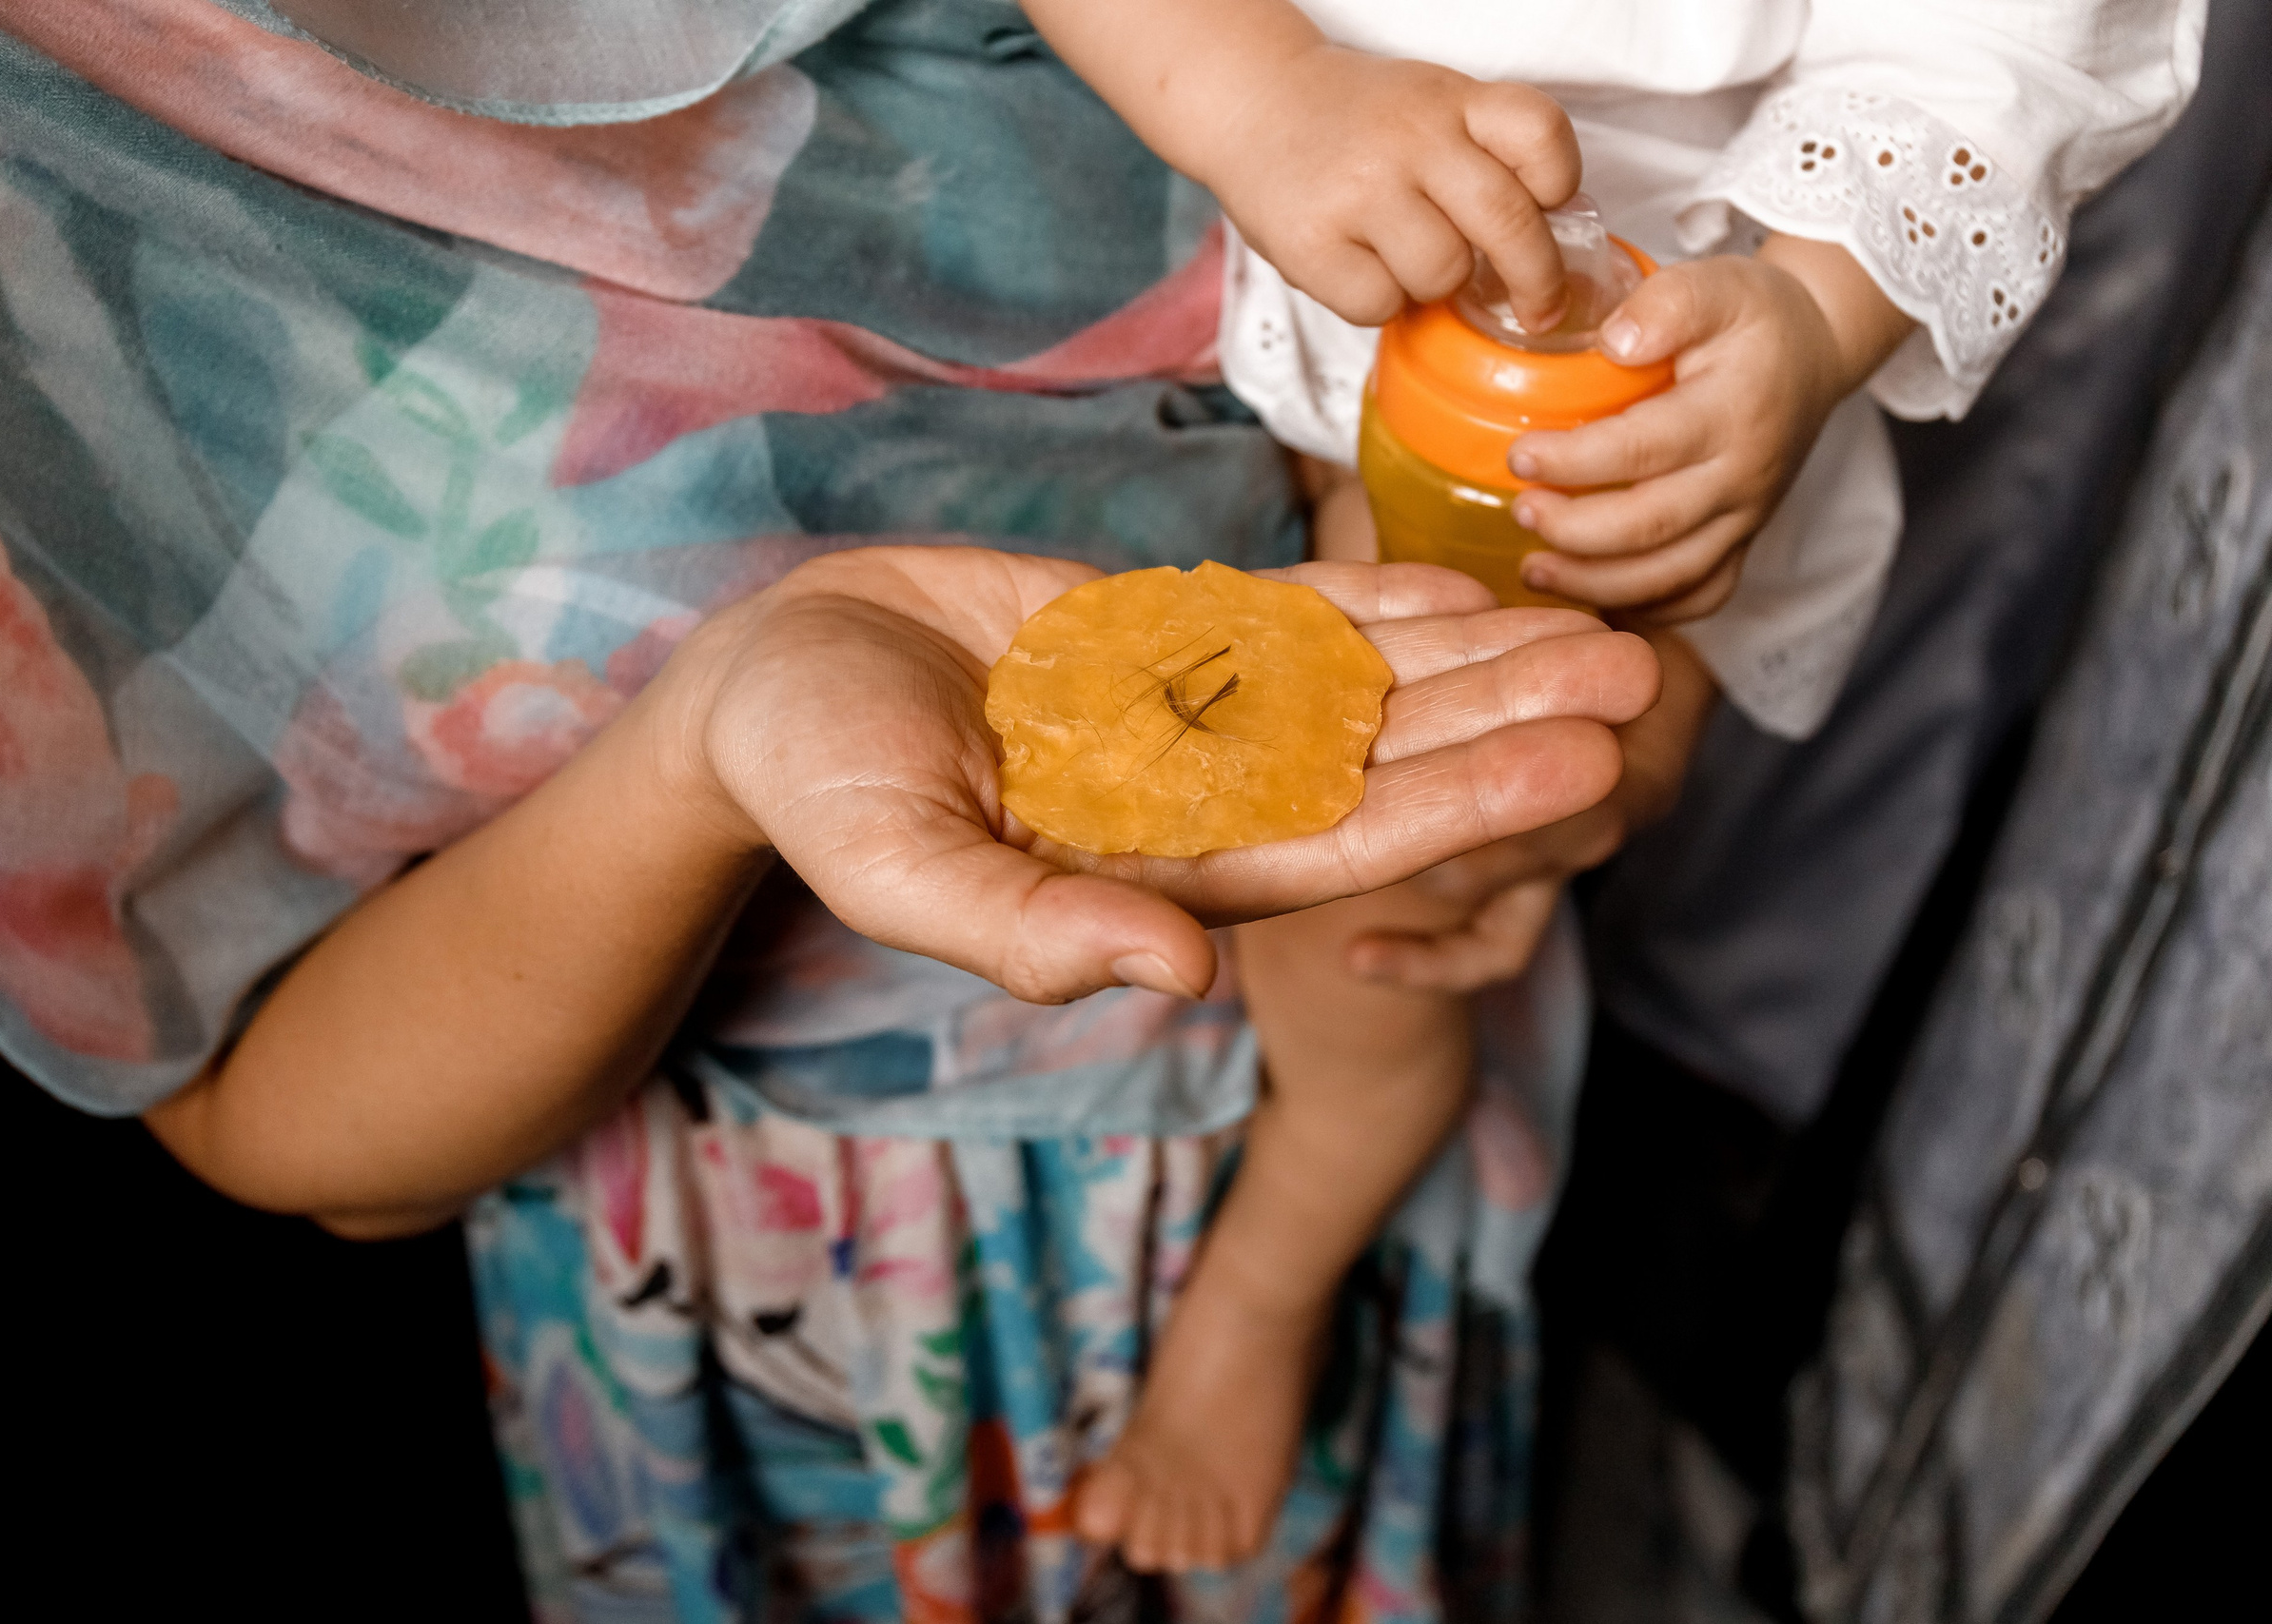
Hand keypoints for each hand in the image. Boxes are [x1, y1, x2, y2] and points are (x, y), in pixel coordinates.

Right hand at [661, 547, 1659, 1004]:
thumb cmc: (814, 781)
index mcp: (1154, 875)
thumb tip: (1177, 977)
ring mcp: (1188, 722)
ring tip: (1604, 623)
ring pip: (1364, 690)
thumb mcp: (896, 863)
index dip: (1463, 808)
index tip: (1578, 767)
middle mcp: (1198, 805)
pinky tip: (1474, 581)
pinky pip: (1295, 623)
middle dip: (1511, 721)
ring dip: (1480, 658)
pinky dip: (1382, 602)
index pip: (1341, 851)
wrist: (774, 676)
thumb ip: (1027, 931)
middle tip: (1642, 674)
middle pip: (1387, 765)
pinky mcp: (1161, 643)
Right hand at [1015, 0, 1579, 329]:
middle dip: (1535, 280)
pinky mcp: (1313, 244)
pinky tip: (1359, 268)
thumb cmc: (1353, 121)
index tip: (1550, 210)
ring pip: (1442, 275)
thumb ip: (1485, 151)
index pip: (1540, 136)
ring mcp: (1360, 192)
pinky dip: (1379, 302)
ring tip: (1405, 258)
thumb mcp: (1429, 103)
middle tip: (1537, 307)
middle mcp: (1410, 139)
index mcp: (1450, 100)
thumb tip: (1545, 240)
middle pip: (1508, 224)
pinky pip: (1379, 305)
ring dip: (1435, 285)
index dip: (1559, 184)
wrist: (1251, 104)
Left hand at [1505, 236, 1914, 620]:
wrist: (1815, 355)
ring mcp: (1747, 519)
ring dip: (1595, 584)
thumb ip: (1668, 303)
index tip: (1519, 456)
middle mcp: (1742, 476)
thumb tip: (1614, 340)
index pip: (1643, 449)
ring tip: (1534, 568)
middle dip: (1573, 531)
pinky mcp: (1744, 543)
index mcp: (1731, 413)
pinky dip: (1646, 609)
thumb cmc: (1753, 321)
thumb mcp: (1720, 284)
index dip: (1573, 460)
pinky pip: (1700, 597)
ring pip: (1671, 577)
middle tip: (1520, 510)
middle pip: (1650, 527)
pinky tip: (1592, 595)